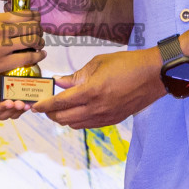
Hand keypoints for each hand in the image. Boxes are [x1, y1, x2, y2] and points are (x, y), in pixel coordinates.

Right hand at [0, 11, 44, 88]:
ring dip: (39, 42)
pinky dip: (37, 56)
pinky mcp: (2, 63)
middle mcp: (0, 30)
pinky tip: (39, 55)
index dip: (34, 17)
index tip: (37, 20)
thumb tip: (3, 21)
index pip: (22, 14)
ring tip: (40, 44)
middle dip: (38, 30)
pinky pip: (27, 58)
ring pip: (32, 41)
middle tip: (39, 33)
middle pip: (31, 26)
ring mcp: (2, 47)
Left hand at [32, 46, 165, 129]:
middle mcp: (96, 108)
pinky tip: (75, 112)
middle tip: (44, 106)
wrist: (153, 75)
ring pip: (75, 124)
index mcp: (91, 92)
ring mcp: (105, 117)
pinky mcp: (113, 120)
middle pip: (64, 118)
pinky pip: (88, 125)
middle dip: (50, 113)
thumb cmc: (127, 64)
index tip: (35, 106)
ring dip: (63, 118)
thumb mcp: (98, 63)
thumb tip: (60, 82)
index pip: (60, 103)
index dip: (44, 105)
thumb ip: (76, 75)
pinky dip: (77, 121)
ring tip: (58, 109)